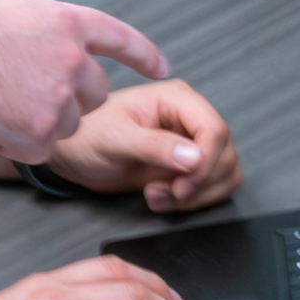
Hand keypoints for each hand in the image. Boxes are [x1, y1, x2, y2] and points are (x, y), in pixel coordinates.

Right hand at [0, 0, 169, 165]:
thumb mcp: (13, 8)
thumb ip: (41, 30)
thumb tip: (41, 46)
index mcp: (68, 24)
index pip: (120, 39)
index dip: (142, 55)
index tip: (160, 67)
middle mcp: (72, 61)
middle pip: (95, 94)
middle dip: (72, 100)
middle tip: (32, 97)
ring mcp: (59, 99)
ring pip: (67, 125)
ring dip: (41, 123)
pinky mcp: (40, 132)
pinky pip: (39, 150)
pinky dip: (16, 145)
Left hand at [44, 80, 240, 211]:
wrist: (73, 155)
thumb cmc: (86, 136)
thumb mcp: (114, 139)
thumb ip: (153, 146)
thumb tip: (195, 157)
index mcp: (176, 99)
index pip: (215, 130)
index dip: (206, 164)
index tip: (180, 187)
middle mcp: (190, 117)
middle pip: (225, 154)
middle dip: (198, 183)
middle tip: (160, 193)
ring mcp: (192, 142)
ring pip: (226, 172)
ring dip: (197, 195)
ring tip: (156, 196)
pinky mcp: (190, 165)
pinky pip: (216, 186)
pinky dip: (195, 200)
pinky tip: (162, 199)